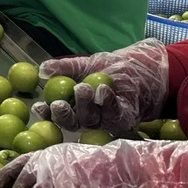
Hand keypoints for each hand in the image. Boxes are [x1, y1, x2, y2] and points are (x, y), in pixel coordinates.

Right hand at [31, 39, 168, 133]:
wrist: (147, 66)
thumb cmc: (116, 66)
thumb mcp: (87, 64)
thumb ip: (65, 68)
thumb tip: (41, 70)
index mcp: (77, 105)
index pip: (58, 114)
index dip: (47, 113)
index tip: (39, 106)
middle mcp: (90, 117)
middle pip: (72, 123)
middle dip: (63, 115)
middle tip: (59, 103)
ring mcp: (107, 120)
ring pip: (91, 120)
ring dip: (85, 106)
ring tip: (84, 87)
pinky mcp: (125, 118)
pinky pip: (114, 115)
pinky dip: (107, 102)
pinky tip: (102, 89)